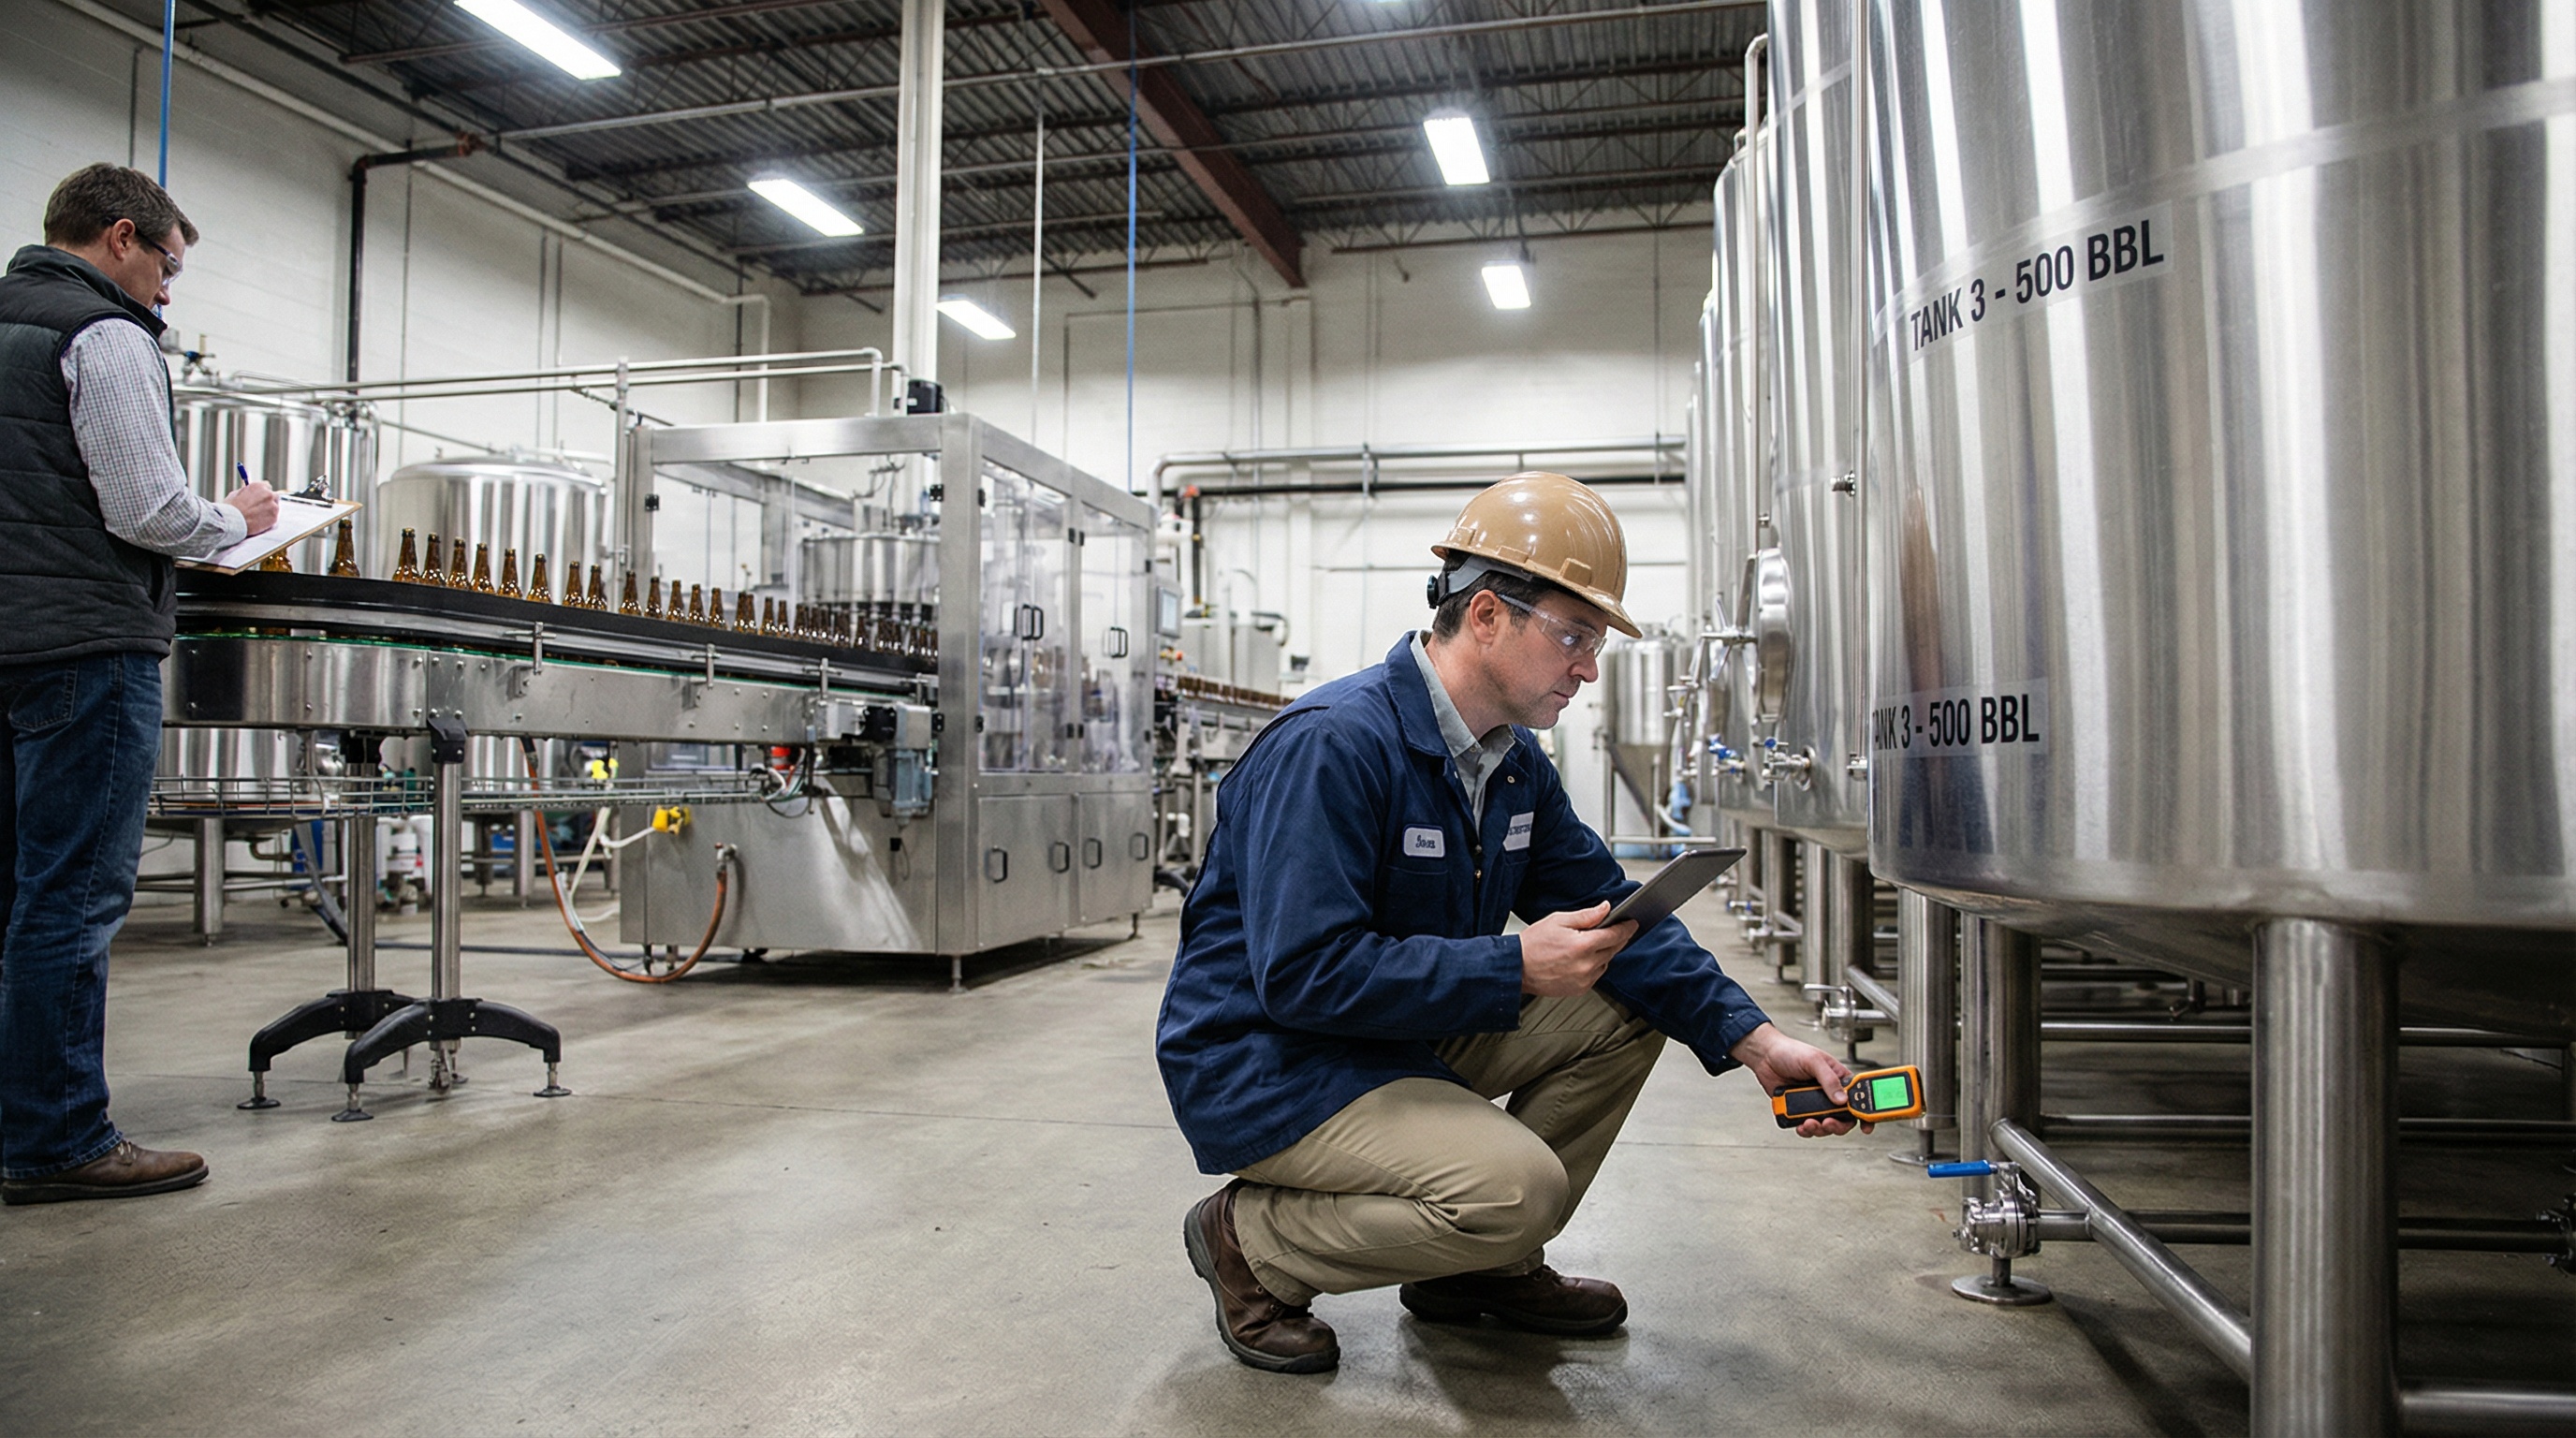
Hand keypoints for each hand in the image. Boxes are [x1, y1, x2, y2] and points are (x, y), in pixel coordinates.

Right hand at [223, 481, 277, 535]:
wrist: (232, 522)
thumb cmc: (231, 508)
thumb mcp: (236, 494)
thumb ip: (247, 492)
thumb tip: (251, 492)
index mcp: (259, 486)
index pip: (267, 486)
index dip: (263, 492)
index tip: (261, 497)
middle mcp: (268, 494)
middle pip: (274, 496)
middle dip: (269, 501)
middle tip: (261, 507)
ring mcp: (273, 506)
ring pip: (275, 507)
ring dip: (269, 510)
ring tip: (257, 516)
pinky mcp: (274, 517)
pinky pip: (274, 517)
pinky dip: (269, 519)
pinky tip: (259, 522)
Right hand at [1517, 901, 1635, 996]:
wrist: (1517, 968)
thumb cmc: (1533, 944)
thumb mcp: (1559, 920)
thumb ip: (1586, 916)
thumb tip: (1605, 909)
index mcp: (1582, 946)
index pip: (1614, 935)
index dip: (1626, 927)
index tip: (1632, 922)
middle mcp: (1586, 965)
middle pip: (1613, 949)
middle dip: (1617, 938)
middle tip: (1617, 929)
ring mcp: (1584, 980)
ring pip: (1606, 962)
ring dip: (1605, 952)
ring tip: (1591, 944)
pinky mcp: (1580, 989)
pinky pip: (1596, 975)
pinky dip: (1595, 965)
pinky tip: (1583, 958)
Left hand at [1730, 1022, 1865, 1136]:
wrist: (1764, 1057)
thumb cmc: (1790, 1051)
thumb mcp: (1813, 1061)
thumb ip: (1829, 1080)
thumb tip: (1842, 1099)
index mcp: (1838, 1079)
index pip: (1858, 1098)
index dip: (1865, 1113)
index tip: (1866, 1125)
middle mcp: (1828, 1093)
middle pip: (1843, 1118)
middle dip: (1838, 1125)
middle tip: (1828, 1123)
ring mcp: (1814, 1103)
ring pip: (1826, 1125)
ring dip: (1820, 1129)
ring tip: (1810, 1123)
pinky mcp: (1799, 1110)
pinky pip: (1807, 1126)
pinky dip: (1806, 1130)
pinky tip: (1801, 1125)